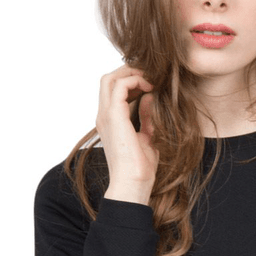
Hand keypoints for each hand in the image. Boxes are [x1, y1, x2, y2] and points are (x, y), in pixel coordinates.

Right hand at [97, 65, 158, 205]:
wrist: (133, 184)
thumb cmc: (140, 168)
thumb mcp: (147, 137)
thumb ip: (147, 117)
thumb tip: (150, 98)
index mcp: (110, 122)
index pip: (113, 90)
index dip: (131, 80)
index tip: (151, 83)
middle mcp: (104, 116)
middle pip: (108, 79)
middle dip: (129, 71)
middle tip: (150, 75)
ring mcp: (106, 115)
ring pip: (110, 78)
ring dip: (132, 73)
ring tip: (151, 79)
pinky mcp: (114, 116)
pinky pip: (120, 86)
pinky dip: (135, 80)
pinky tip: (150, 87)